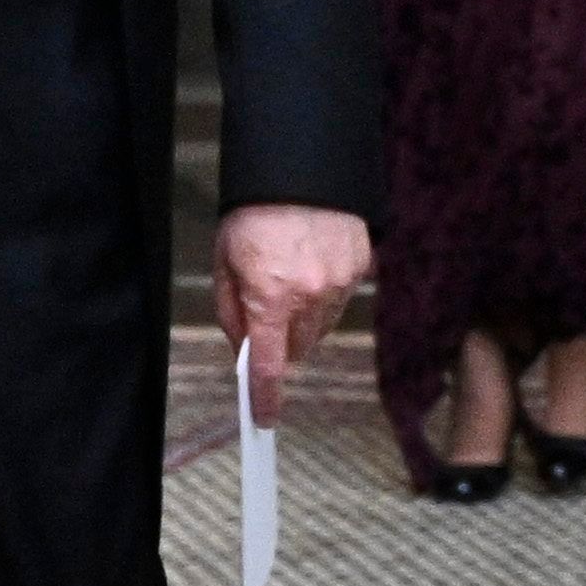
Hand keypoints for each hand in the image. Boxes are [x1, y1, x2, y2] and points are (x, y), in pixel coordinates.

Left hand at [214, 201, 371, 426]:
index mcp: (271, 298)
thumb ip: (232, 312)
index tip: (264, 417)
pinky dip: (325, 296)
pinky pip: (341, 299)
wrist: (299, 169)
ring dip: (304, 321)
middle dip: (281, 345)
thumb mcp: (225, 264)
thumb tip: (242, 348)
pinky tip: (311, 268)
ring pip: (322, 326)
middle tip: (268, 322)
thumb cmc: (253, 214)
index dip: (266, 397)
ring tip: (288, 284)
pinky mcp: (361, 267)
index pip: (270, 365)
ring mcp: (341, 282)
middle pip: (298, 348)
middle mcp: (311, 296)